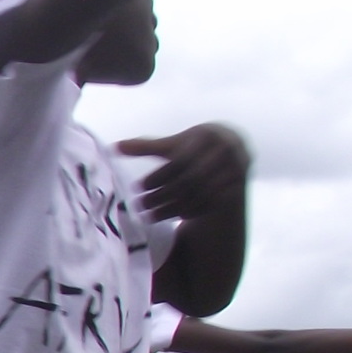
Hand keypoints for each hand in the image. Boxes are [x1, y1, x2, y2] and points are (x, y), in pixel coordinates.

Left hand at [118, 123, 249, 221]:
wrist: (231, 156)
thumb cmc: (194, 148)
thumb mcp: (174, 145)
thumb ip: (146, 146)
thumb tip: (113, 147)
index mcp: (212, 134)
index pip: (181, 161)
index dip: (158, 176)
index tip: (137, 188)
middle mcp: (230, 151)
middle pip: (191, 179)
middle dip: (162, 194)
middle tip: (139, 206)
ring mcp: (237, 171)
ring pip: (200, 194)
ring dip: (171, 208)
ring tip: (147, 216)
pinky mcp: (238, 189)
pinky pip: (210, 205)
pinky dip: (187, 212)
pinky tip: (168, 217)